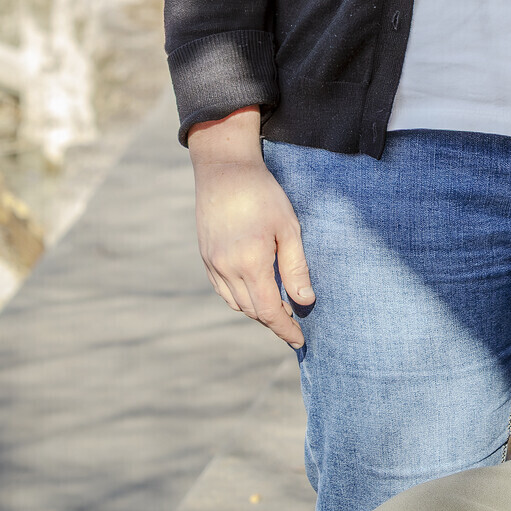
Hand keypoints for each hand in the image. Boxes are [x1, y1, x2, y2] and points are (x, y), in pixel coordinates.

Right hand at [188, 109, 312, 347]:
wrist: (224, 169)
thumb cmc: (263, 194)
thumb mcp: (289, 228)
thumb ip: (296, 268)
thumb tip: (305, 301)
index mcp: (250, 263)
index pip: (269, 311)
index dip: (285, 329)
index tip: (300, 340)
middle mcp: (226, 269)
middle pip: (252, 310)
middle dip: (274, 322)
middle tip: (295, 324)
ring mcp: (212, 264)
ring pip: (236, 302)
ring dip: (257, 310)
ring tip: (278, 309)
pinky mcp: (205, 256)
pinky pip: (223, 290)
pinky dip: (240, 298)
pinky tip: (255, 291)